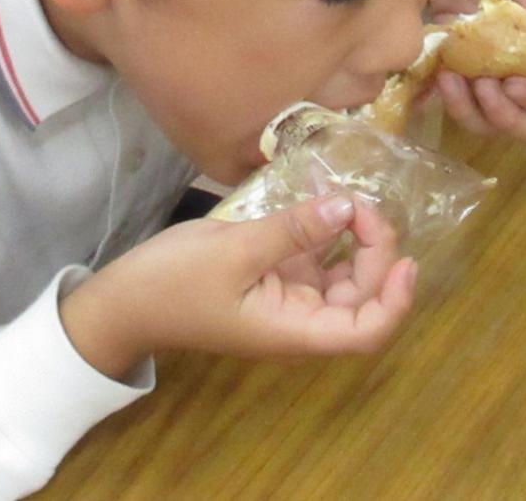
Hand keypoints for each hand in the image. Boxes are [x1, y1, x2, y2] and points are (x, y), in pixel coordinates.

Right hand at [60, 195, 415, 379]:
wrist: (121, 302)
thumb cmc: (173, 284)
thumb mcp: (235, 249)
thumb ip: (294, 230)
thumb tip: (345, 208)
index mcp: (294, 330)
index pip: (365, 332)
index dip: (395, 301)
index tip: (405, 259)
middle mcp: (298, 320)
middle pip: (360, 296)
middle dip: (372, 250)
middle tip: (358, 201)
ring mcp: (285, 300)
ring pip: (340, 274)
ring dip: (350, 237)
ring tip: (343, 193)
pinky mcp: (270, 278)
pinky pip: (311, 257)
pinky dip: (321, 228)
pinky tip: (318, 192)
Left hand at [428, 0, 525, 140]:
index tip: (513, 85)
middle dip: (507, 118)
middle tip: (482, 87)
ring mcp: (497, 70)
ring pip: (493, 121)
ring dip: (471, 112)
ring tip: (451, 78)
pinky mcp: (463, 66)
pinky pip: (459, 102)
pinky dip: (446, 101)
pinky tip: (436, 77)